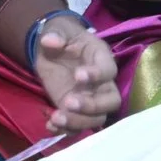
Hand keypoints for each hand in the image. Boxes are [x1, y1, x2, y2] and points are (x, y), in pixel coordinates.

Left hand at [33, 17, 122, 134]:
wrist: (52, 50)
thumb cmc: (62, 37)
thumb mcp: (58, 30)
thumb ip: (55, 34)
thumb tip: (50, 41)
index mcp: (101, 59)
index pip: (108, 70)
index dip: (97, 75)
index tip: (78, 75)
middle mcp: (102, 83)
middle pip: (111, 102)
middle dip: (92, 106)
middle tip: (68, 102)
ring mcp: (90, 99)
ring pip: (96, 119)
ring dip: (78, 122)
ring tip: (56, 118)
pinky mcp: (75, 111)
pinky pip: (77, 126)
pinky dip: (65, 130)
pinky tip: (50, 125)